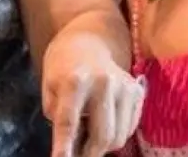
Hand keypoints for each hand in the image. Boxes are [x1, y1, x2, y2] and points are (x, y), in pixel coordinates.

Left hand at [42, 33, 146, 156]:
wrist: (90, 41)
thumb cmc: (63, 68)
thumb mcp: (50, 88)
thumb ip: (58, 117)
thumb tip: (72, 147)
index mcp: (75, 80)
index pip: (69, 121)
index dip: (64, 147)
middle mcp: (104, 82)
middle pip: (102, 135)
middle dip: (89, 154)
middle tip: (79, 156)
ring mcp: (124, 87)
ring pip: (119, 136)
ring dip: (104, 146)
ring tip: (90, 135)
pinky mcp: (137, 91)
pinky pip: (129, 128)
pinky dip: (116, 134)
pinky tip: (104, 121)